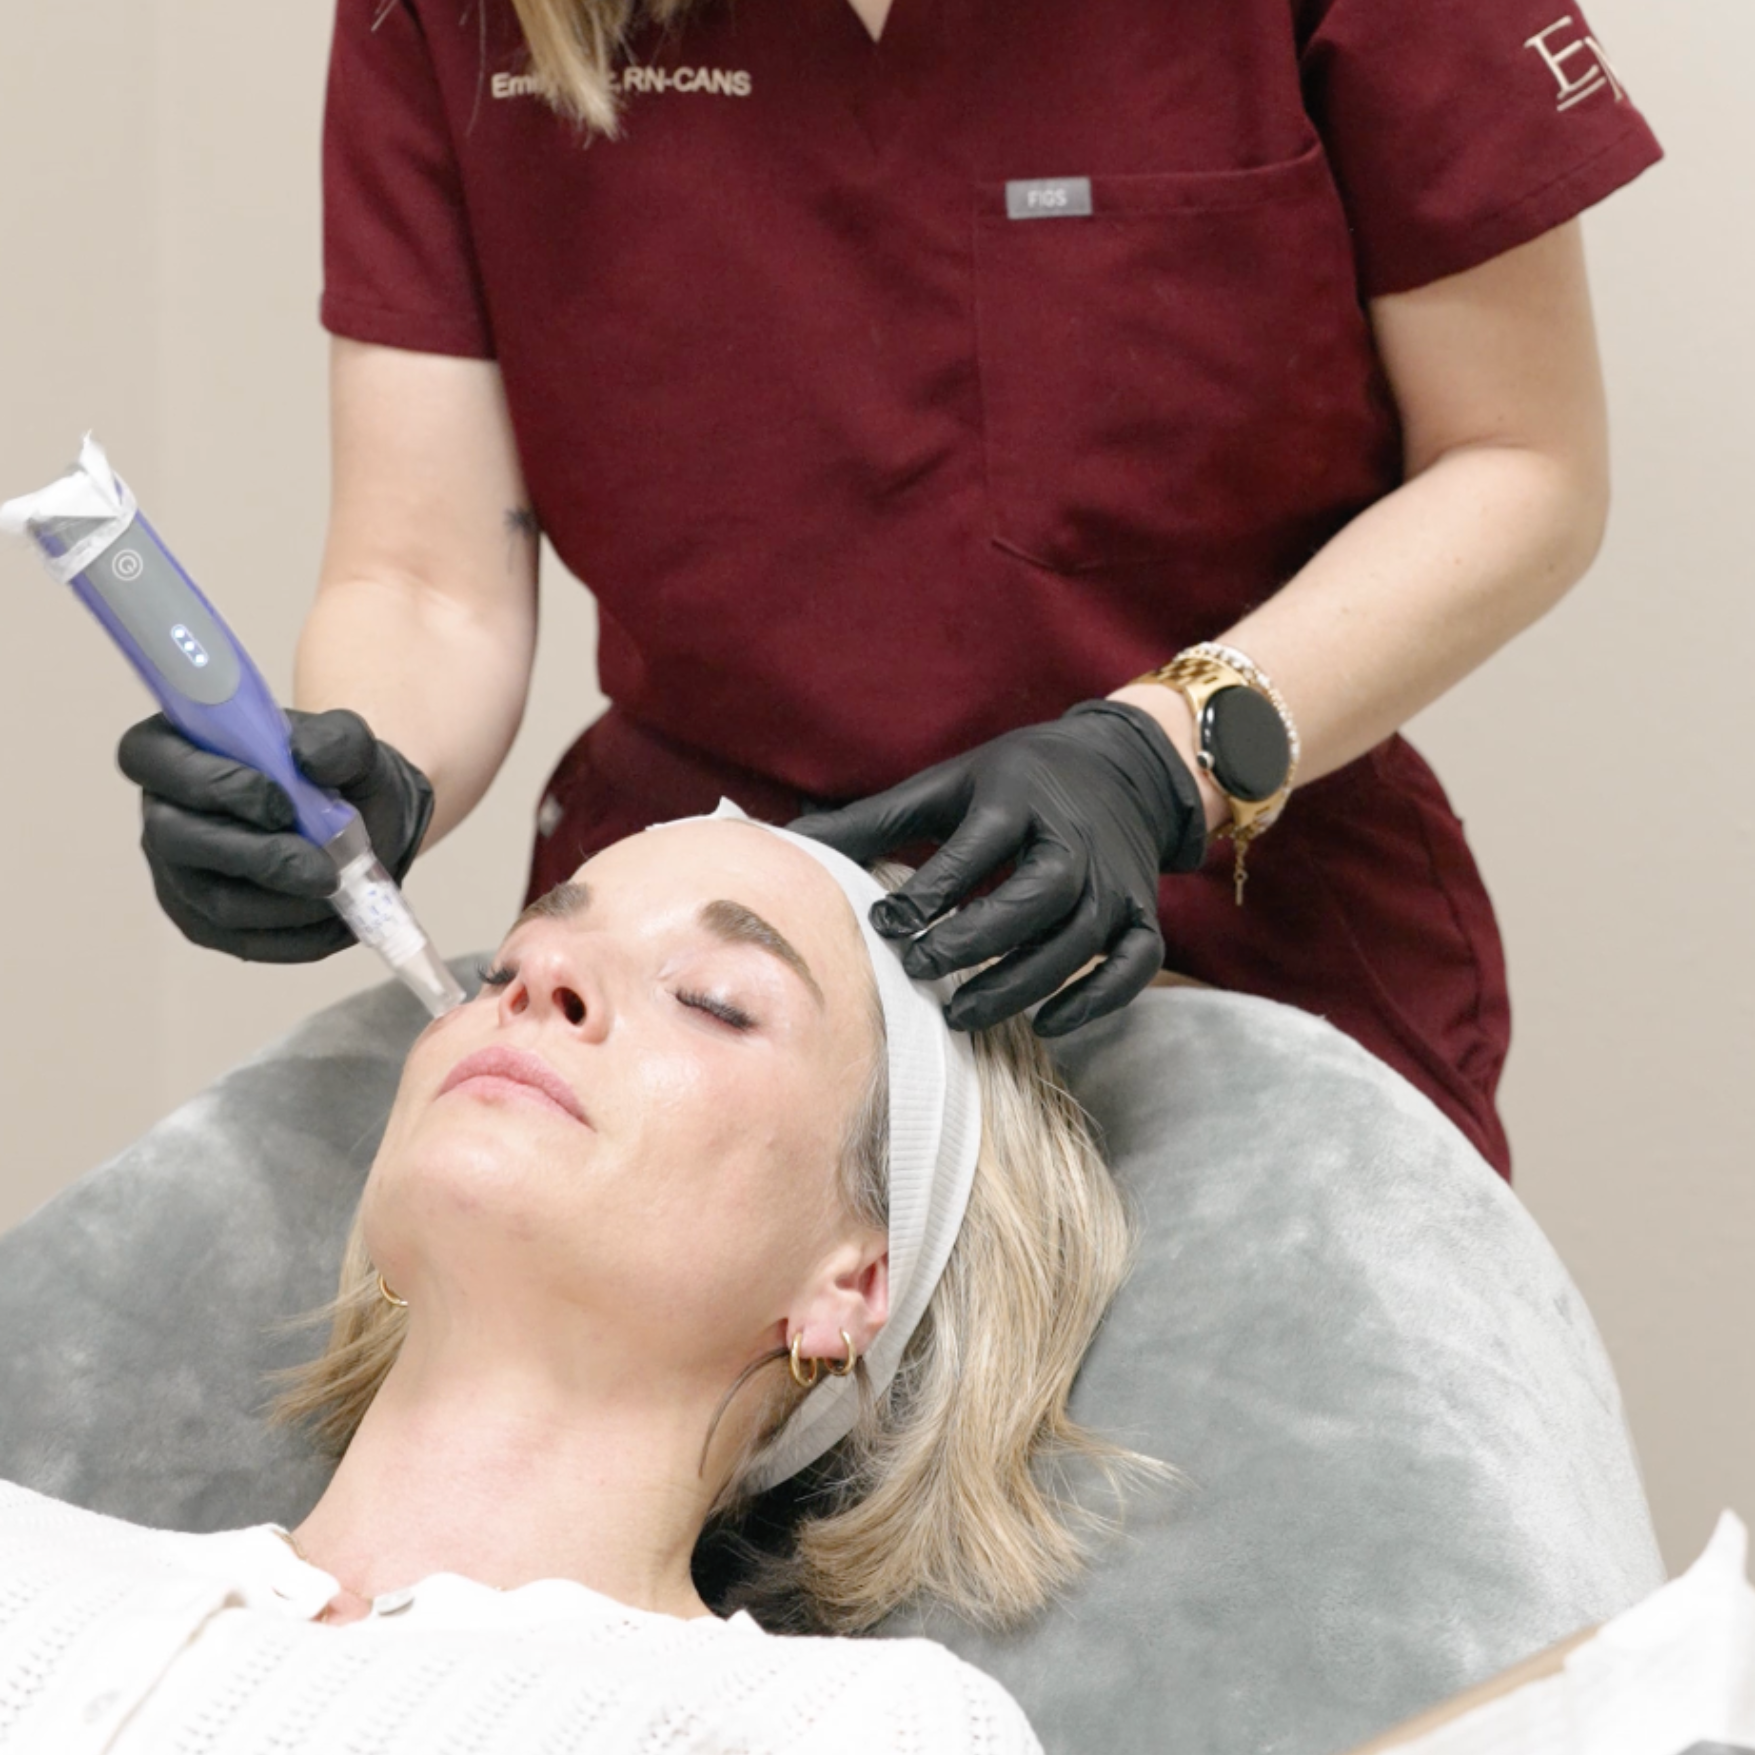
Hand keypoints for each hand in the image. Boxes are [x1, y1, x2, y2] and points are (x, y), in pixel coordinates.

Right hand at [116, 708, 434, 962]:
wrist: (367, 822)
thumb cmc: (342, 776)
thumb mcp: (353, 746)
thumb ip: (337, 741)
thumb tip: (308, 760)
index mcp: (177, 747)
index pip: (148, 757)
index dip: (209, 783)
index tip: (282, 802)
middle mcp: (163, 811)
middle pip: (176, 840)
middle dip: (259, 858)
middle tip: (325, 869)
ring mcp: (178, 872)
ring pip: (216, 900)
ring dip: (289, 902)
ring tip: (341, 888)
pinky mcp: (205, 922)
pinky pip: (243, 941)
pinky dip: (300, 936)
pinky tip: (337, 919)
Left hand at [789, 702, 1204, 1035]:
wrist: (1124, 766)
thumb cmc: (1017, 781)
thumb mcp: (949, 784)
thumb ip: (875, 819)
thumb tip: (790, 840)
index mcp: (1018, 798)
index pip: (976, 849)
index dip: (931, 892)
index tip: (885, 925)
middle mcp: (1075, 841)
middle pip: (1033, 899)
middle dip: (974, 942)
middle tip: (918, 973)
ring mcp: (1116, 882)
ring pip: (1076, 943)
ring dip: (1019, 984)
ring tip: (961, 1014)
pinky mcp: (1143, 915)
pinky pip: (1133, 967)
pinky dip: (1096, 1000)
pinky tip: (1047, 1022)